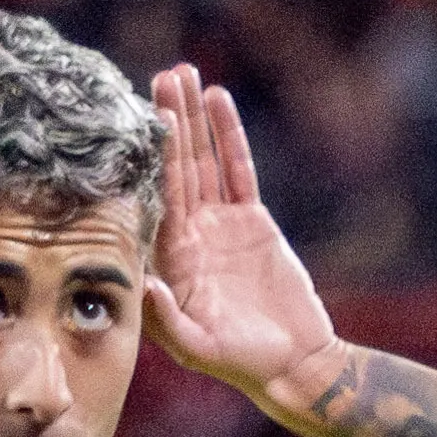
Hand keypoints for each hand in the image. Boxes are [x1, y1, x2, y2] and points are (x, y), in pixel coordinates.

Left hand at [139, 69, 339, 402]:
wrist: (292, 362)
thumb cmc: (240, 363)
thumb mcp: (198, 348)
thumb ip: (167, 320)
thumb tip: (143, 282)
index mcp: (170, 260)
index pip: (158, 199)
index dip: (155, 159)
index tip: (146, 119)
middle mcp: (189, 235)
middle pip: (177, 168)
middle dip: (170, 121)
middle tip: (162, 76)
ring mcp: (219, 224)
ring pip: (204, 160)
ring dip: (195, 118)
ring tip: (185, 73)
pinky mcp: (252, 221)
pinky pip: (238, 170)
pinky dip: (229, 136)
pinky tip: (218, 101)